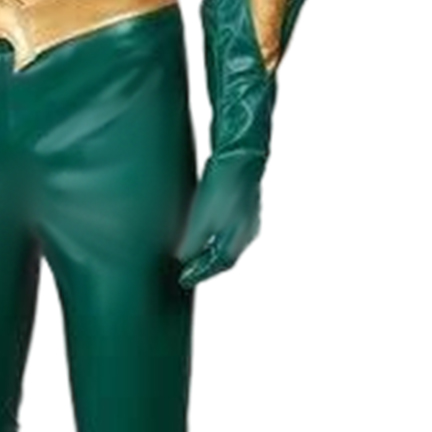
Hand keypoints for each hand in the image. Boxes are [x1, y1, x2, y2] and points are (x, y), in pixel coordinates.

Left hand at [175, 148, 266, 287]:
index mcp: (241, 236)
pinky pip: (227, 229)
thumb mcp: (204, 215)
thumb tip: (183, 258)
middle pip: (226, 256)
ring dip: (210, 252)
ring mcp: (247, 216)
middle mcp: (247, 229)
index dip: (201, 274)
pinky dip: (214, 237)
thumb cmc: (225, 183)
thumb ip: (194, 240)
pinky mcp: (242, 203)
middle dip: (206, 266)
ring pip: (227, 243)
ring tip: (191, 256)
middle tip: (186, 272)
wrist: (240, 150)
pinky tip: (203, 232)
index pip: (221, 264)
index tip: (184, 280)